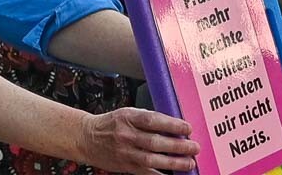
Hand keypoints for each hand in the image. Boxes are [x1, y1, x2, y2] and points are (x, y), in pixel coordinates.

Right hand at [76, 107, 198, 174]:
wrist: (87, 138)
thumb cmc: (111, 123)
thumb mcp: (129, 113)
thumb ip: (149, 118)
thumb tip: (174, 124)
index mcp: (129, 117)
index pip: (154, 121)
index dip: (172, 125)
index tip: (188, 128)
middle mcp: (127, 135)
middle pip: (155, 142)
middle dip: (178, 146)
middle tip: (194, 147)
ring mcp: (125, 152)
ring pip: (151, 159)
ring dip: (173, 163)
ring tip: (189, 163)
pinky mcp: (124, 166)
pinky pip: (144, 172)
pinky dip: (159, 174)